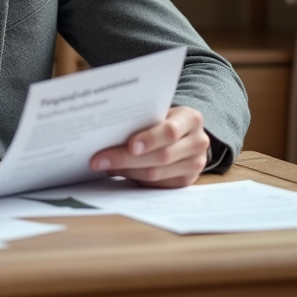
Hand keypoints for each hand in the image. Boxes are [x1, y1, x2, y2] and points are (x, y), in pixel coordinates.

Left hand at [89, 105, 209, 188]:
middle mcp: (197, 142)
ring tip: (105, 166)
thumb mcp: (159, 113)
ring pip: (157, 173)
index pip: (170, 131)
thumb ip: (141, 119)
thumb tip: (105, 133)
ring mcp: (195, 164)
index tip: (128, 145)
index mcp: (190, 119)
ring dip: (127, 171)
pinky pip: (158, 184)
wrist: (186, 133)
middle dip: (126, 159)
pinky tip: (120, 172)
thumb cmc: (164, 119)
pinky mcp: (187, 180)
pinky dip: (136, 179)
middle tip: (99, 160)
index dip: (149, 139)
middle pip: (161, 156)